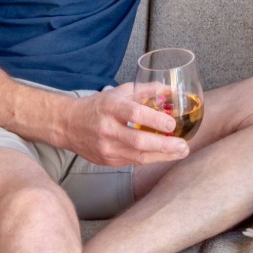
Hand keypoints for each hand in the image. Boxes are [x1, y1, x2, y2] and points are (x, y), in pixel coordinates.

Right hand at [51, 84, 190, 167]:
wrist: (68, 125)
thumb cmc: (98, 106)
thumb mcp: (120, 92)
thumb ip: (146, 90)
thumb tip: (172, 90)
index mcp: (110, 108)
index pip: (134, 114)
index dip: (155, 120)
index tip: (172, 123)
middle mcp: (107, 129)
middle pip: (139, 141)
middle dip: (165, 146)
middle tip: (184, 145)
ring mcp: (106, 148)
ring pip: (138, 156)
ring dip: (163, 156)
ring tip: (181, 152)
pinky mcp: (107, 161)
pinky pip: (133, 162)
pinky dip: (151, 159)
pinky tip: (165, 155)